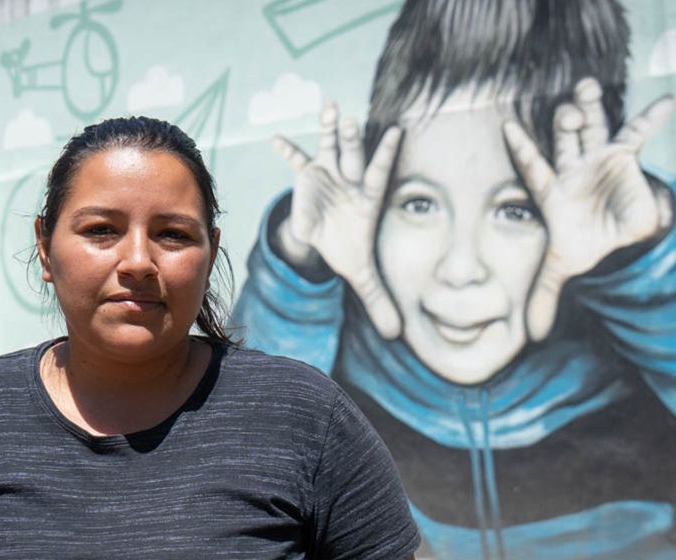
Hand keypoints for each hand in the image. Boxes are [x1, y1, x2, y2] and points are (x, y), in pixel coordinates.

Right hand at [271, 103, 403, 338]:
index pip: (380, 173)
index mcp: (367, 199)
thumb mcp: (363, 276)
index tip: (398, 131)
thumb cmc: (349, 249)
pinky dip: (287, 150)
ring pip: (331, 147)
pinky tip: (276, 138)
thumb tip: (397, 335)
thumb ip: (379, 301)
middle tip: (355, 121)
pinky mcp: (308, 176)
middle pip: (354, 156)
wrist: (328, 239)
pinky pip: (297, 160)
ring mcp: (329, 175)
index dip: (388, 153)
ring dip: (330, 129)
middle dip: (353, 140)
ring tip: (331, 109)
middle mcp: (350, 181)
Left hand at [503, 78, 674, 340]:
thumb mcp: (561, 271)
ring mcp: (597, 159)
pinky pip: (638, 133)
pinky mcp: (624, 156)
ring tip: (588, 86)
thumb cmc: (583, 244)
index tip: (506, 128)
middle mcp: (572, 169)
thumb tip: (530, 337)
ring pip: (593, 127)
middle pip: (564, 141)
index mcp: (552, 192)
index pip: (533, 169)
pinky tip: (668, 101)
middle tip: (565, 112)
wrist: (613, 237)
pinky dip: (652, 118)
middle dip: (565, 124)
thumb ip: (544, 297)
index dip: (521, 151)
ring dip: (591, 108)